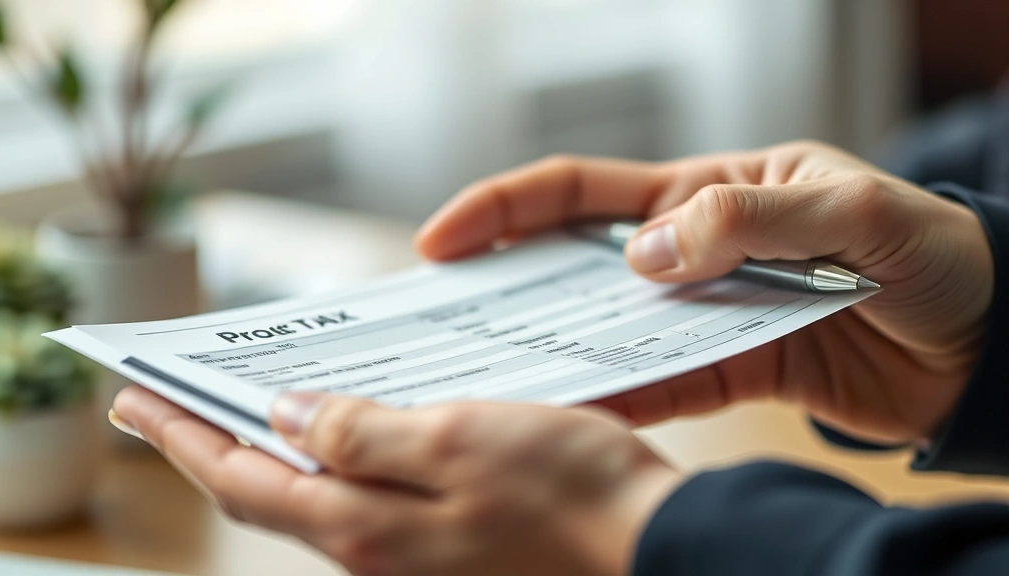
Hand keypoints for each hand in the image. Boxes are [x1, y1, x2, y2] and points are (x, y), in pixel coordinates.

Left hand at [113, 386, 678, 575]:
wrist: (649, 543)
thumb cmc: (567, 490)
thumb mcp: (457, 441)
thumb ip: (364, 435)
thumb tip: (291, 418)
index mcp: (367, 524)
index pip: (243, 477)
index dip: (182, 435)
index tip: (132, 396)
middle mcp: (375, 548)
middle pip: (266, 490)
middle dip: (208, 442)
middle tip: (163, 400)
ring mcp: (409, 550)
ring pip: (312, 494)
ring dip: (267, 449)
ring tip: (240, 403)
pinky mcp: (443, 539)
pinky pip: (362, 495)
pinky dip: (330, 457)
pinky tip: (340, 425)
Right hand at [415, 141, 993, 443]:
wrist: (985, 341)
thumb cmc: (934, 252)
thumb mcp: (855, 214)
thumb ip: (753, 218)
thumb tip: (647, 253)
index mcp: (710, 190)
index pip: (583, 191)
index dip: (504, 209)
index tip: (442, 242)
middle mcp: (693, 249)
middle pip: (572, 263)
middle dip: (501, 285)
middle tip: (436, 321)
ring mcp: (704, 313)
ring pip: (606, 331)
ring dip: (550, 351)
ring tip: (485, 381)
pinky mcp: (728, 370)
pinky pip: (656, 387)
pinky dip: (614, 404)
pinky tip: (572, 422)